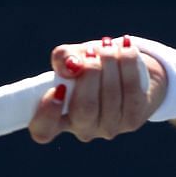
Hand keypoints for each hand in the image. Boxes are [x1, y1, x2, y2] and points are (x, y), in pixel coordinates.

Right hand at [26, 36, 167, 143]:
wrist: (128, 72)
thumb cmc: (90, 67)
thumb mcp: (71, 58)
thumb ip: (63, 58)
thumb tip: (72, 65)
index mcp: (59, 118)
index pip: (43, 130)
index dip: (47, 114)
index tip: (57, 88)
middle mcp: (82, 129)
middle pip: (84, 109)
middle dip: (90, 75)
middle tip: (91, 53)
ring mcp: (108, 128)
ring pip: (110, 98)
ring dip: (110, 64)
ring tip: (108, 46)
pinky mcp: (132, 120)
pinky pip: (131, 92)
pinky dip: (128, 66)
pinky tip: (127, 50)